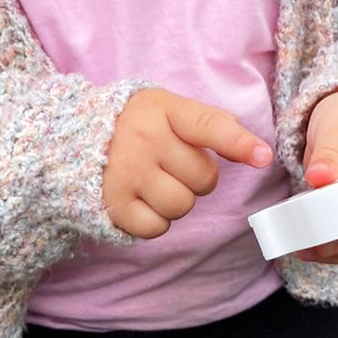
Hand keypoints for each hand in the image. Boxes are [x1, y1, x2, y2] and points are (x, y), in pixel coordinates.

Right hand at [103, 88, 273, 238]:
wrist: (74, 140)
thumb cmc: (140, 128)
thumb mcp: (169, 111)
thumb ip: (211, 126)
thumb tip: (258, 153)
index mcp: (163, 109)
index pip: (207, 126)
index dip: (238, 142)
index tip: (263, 157)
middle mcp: (144, 139)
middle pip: (203, 179)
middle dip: (196, 178)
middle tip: (171, 165)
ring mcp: (126, 172)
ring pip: (182, 206)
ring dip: (177, 201)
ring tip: (155, 183)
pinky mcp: (113, 203)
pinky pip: (157, 228)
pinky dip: (155, 220)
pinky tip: (141, 200)